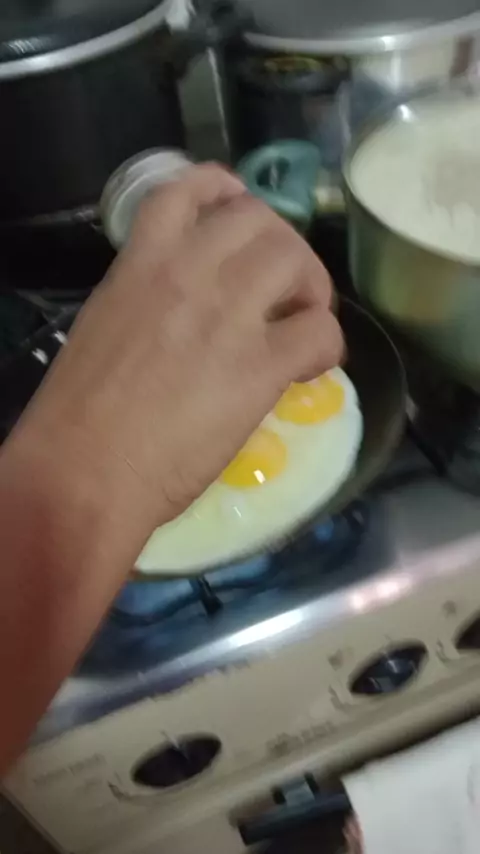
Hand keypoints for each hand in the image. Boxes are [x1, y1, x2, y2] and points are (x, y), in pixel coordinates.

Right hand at [11, 164, 342, 535]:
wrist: (84, 472)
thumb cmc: (77, 416)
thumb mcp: (105, 329)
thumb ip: (147, 303)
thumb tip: (183, 315)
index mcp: (141, 264)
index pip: (187, 190)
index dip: (223, 190)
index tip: (238, 207)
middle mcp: (187, 274)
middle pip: (258, 220)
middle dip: (281, 245)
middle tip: (284, 286)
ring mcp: (227, 316)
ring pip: (293, 259)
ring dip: (309, 284)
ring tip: (303, 319)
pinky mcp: (259, 367)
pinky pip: (319, 331)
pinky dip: (326, 343)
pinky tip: (310, 366)